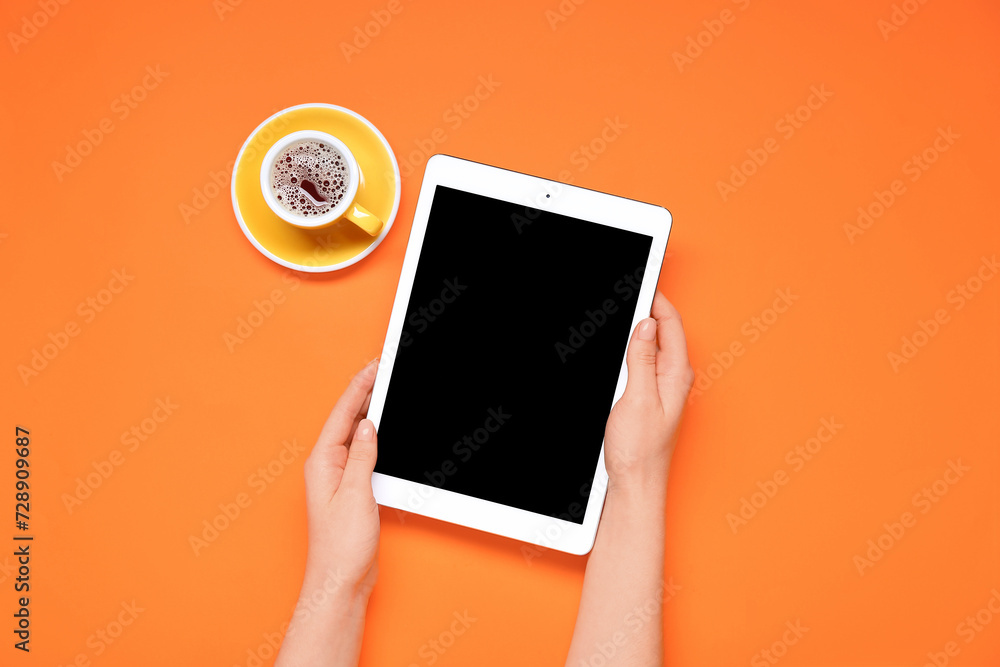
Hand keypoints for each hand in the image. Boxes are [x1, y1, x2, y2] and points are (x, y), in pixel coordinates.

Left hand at [301, 357, 380, 598]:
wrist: (341, 581)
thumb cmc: (340, 546)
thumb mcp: (355, 494)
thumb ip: (363, 456)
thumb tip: (369, 424)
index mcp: (323, 462)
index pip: (343, 413)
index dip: (360, 386)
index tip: (375, 365)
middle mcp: (328, 466)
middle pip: (349, 419)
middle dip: (366, 392)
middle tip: (384, 368)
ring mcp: (340, 477)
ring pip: (357, 434)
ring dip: (372, 412)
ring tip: (387, 389)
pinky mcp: (353, 489)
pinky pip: (365, 452)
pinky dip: (377, 436)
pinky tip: (386, 430)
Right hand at [603, 290, 692, 492]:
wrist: (635, 484)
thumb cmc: (639, 451)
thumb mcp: (637, 398)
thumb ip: (642, 360)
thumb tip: (645, 326)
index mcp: (676, 375)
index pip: (670, 323)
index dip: (656, 299)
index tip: (643, 280)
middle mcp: (674, 379)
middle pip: (662, 331)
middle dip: (647, 309)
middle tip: (630, 290)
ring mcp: (663, 388)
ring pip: (652, 347)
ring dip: (638, 331)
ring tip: (624, 313)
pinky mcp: (650, 398)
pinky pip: (644, 364)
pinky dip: (632, 351)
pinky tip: (619, 350)